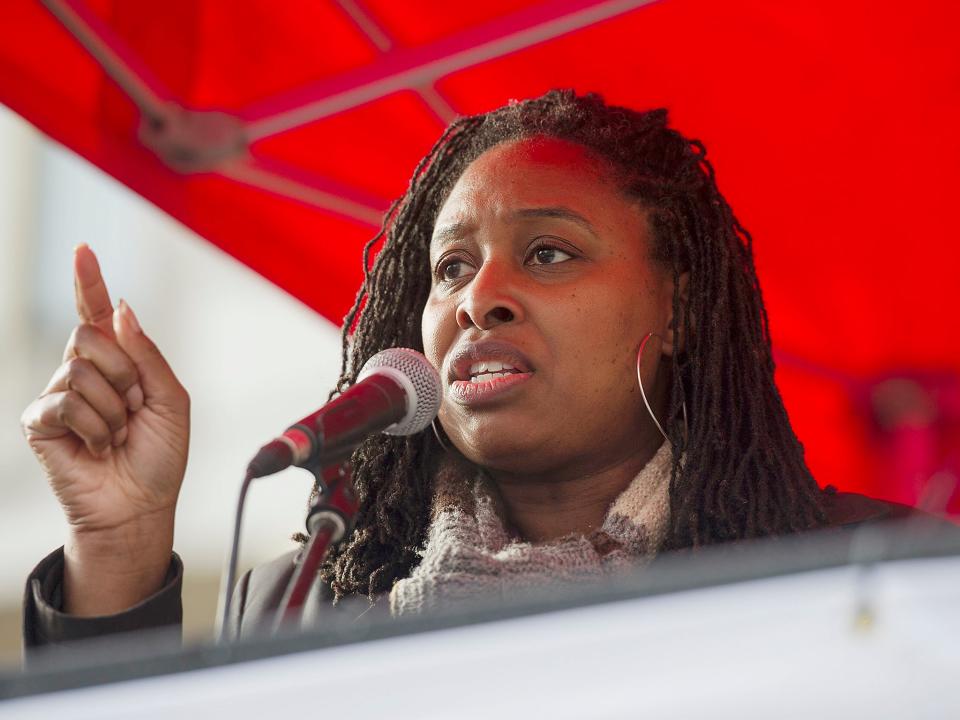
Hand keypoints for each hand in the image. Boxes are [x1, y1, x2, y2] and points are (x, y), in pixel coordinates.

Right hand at [20, 245, 189, 612]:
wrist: (140, 506)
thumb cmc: (158, 457)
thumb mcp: (170, 400)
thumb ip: (146, 354)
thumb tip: (118, 309)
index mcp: (118, 363)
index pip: (96, 314)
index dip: (88, 282)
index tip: (83, 249)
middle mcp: (84, 372)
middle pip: (91, 336)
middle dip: (124, 374)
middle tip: (133, 409)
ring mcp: (59, 394)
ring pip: (81, 370)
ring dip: (113, 409)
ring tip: (117, 435)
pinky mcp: (40, 422)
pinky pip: (66, 403)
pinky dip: (95, 428)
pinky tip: (98, 447)